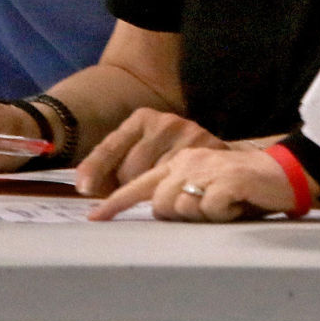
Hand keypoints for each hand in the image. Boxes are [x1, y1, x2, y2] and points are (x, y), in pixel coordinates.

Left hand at [74, 108, 224, 196]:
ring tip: (175, 195)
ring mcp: (190, 134)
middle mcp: (166, 122)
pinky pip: (180, 190)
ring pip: (154, 183)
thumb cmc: (179, 164)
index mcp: (145, 119)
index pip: (112, 146)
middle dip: (131, 191)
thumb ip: (114, 167)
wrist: (234, 164)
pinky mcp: (210, 152)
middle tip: (151, 193)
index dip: (96, 169)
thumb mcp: (145, 155)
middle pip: (129, 170)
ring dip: (158, 200)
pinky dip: (181, 202)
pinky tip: (191, 197)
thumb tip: (84, 185)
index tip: (84, 188)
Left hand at [89, 147, 291, 222]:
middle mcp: (187, 161)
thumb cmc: (239, 186)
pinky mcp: (225, 180)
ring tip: (224, 205)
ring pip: (182, 209)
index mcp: (179, 161)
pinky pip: (210, 212)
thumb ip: (178, 194)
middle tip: (209, 209)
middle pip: (161, 205)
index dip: (116, 202)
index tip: (95, 218)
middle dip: (181, 215)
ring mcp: (206, 169)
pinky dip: (223, 215)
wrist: (280, 173)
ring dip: (203, 216)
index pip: (140, 184)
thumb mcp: (203, 186)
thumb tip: (158, 211)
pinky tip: (236, 205)